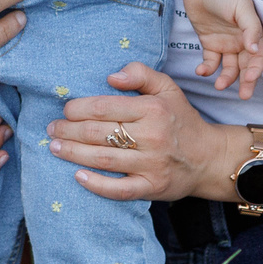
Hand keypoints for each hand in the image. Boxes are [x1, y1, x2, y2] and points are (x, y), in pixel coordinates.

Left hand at [44, 63, 230, 203]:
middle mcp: (152, 136)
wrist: (210, 157)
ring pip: (104, 159)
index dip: (78, 109)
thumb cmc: (181, 120)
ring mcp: (152, 165)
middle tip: (52, 130)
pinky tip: (78, 177)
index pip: (104, 107)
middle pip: (99, 133)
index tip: (65, 111)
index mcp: (152, 109)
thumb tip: (111, 77)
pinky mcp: (152, 187)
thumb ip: (140, 74)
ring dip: (74, 154)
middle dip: (69, 131)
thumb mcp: (167, 88)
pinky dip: (97, 185)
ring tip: (55, 148)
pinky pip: (120, 189)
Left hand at [177, 0, 262, 98]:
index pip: (258, 56)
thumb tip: (255, 49)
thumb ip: (251, 28)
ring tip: (219, 86)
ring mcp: (225, 43)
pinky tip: (201, 72)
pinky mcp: (209, 43)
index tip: (249, 80)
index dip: (256, 70)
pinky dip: (207, 69)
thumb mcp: (242, 7)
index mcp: (252, 33)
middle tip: (244, 97)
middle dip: (245, 82)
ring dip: (226, 78)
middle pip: (246, 66)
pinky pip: (210, 61)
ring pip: (228, 67)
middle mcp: (241, 41)